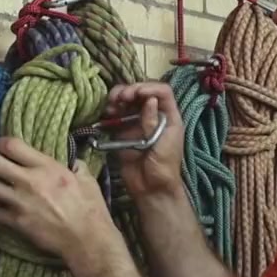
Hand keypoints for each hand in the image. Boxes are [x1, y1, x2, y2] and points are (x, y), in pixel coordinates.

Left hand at [0, 137, 118, 265]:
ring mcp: (19, 203)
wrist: (86, 240)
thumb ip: (77, 166)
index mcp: (47, 167)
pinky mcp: (15, 222)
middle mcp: (29, 181)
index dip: (2, 143)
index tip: (3, 147)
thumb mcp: (87, 180)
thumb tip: (73, 163)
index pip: (11, 145)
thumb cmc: (90, 210)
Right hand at [104, 82, 185, 197]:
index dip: (148, 87)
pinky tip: (107, 113)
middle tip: (120, 98)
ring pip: (127, 101)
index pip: (162, 91)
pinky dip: (111, 112)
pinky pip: (117, 116)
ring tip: (111, 104)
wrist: (151, 189)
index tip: (134, 93)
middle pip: (142, 92)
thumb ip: (153, 121)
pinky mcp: (124, 131)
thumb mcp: (162, 142)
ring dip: (118, 98)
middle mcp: (153, 115)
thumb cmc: (164, 167)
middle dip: (129, 90)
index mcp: (169, 116)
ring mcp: (138, 122)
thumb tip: (149, 99)